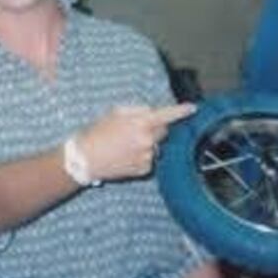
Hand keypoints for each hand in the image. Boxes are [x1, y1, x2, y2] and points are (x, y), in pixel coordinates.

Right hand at [76, 103, 194, 181]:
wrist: (85, 158)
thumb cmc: (97, 132)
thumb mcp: (115, 112)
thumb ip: (138, 110)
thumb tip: (151, 112)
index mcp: (141, 123)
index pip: (168, 115)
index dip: (181, 111)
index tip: (192, 108)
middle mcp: (148, 141)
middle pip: (163, 131)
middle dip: (155, 128)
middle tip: (135, 129)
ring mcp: (147, 157)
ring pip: (156, 146)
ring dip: (147, 143)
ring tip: (125, 144)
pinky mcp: (144, 169)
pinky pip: (150, 159)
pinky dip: (142, 156)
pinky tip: (126, 155)